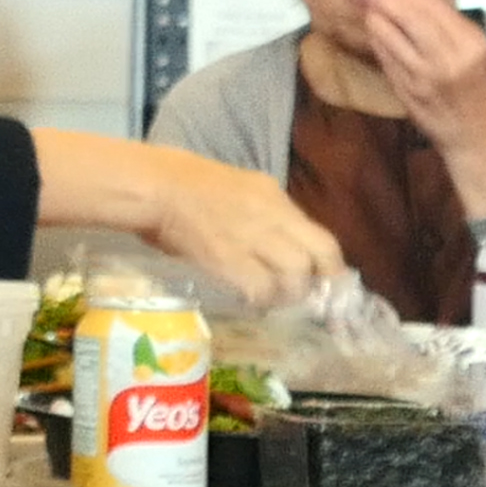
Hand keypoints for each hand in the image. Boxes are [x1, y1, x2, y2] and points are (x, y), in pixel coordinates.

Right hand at [140, 149, 346, 308]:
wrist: (155, 187)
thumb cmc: (185, 186)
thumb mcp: (239, 190)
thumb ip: (264, 214)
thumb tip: (280, 244)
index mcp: (273, 196)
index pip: (323, 236)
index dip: (330, 266)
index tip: (324, 283)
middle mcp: (272, 216)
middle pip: (321, 254)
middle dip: (319, 282)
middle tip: (307, 298)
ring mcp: (252, 237)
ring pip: (296, 274)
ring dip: (288, 293)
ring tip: (273, 298)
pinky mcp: (229, 258)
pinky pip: (261, 288)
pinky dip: (260, 299)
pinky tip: (249, 300)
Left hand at [351, 0, 485, 212]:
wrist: (480, 138)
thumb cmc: (484, 92)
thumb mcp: (481, 53)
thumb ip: (453, 27)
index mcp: (471, 45)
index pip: (432, 6)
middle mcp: (447, 59)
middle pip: (407, 16)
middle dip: (386, 0)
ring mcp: (423, 78)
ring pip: (389, 36)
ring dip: (375, 19)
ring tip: (371, 9)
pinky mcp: (407, 94)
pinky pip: (385, 59)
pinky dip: (377, 42)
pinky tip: (375, 33)